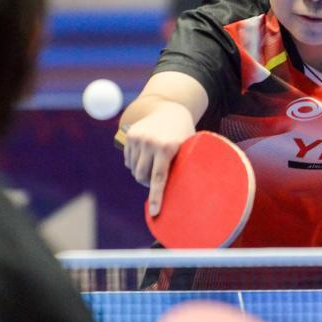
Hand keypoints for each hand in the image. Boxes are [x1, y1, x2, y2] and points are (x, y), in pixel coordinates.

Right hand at [122, 101, 195, 215]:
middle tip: (156, 182)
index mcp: (168, 147)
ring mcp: (139, 138)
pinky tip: (145, 157)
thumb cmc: (184, 134)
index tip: (155, 212)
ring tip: (153, 165)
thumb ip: (185, 166)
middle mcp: (151, 142)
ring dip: (142, 174)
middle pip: (142, 177)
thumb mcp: (189, 147)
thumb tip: (193, 194)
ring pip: (134, 170)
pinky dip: (135, 164)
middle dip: (147, 184)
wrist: (170, 108)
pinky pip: (128, 160)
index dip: (156, 197)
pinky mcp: (130, 135)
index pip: (159, 178)